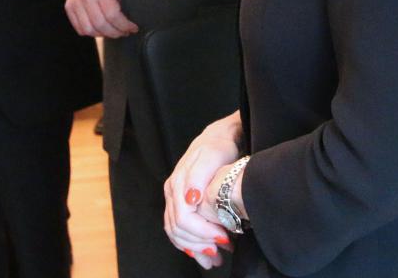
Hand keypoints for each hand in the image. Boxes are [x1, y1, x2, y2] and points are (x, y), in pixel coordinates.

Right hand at [64, 0, 137, 37]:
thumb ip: (120, 2)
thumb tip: (126, 22)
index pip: (113, 15)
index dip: (124, 26)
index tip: (132, 28)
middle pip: (101, 24)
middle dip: (116, 32)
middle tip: (124, 32)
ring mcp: (75, 1)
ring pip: (89, 29)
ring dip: (103, 35)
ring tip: (112, 32)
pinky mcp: (68, 6)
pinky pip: (79, 27)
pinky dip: (90, 32)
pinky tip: (99, 29)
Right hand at [163, 113, 243, 267]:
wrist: (216, 139)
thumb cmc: (217, 147)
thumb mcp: (212, 156)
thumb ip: (198, 176)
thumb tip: (190, 199)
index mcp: (178, 184)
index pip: (183, 220)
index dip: (203, 233)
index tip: (224, 237)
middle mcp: (172, 193)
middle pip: (178, 230)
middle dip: (200, 244)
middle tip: (223, 251)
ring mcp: (174, 199)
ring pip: (175, 233)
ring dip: (194, 249)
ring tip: (214, 258)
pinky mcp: (179, 203)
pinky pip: (177, 229)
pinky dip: (189, 244)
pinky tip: (204, 251)